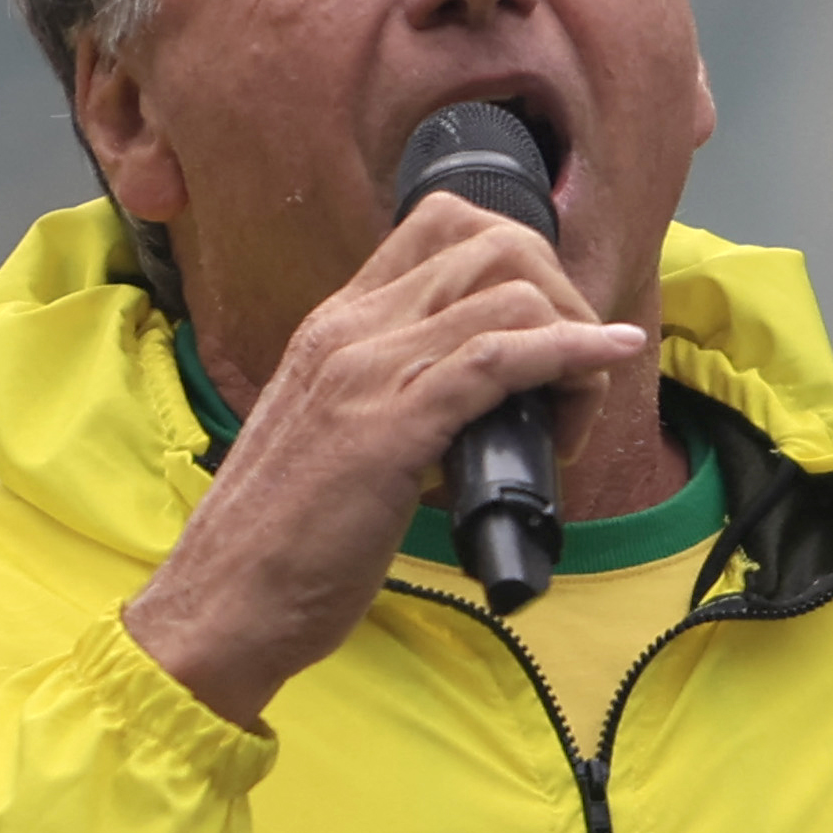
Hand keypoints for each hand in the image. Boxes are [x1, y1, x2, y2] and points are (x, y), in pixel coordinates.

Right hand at [123, 195, 654, 728]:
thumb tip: (479, 416)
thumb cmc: (285, 543)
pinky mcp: (389, 426)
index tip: (552, 333)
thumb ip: (399, 406)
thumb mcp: (343, 441)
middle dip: (562, 296)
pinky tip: (609, 360)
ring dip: (573, 343)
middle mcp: (349, 330)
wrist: (223, 603)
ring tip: (576, 418)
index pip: (443, 229)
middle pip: (491, 244)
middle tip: (576, 380)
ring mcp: (366, 371)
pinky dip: (571, 353)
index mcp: (336, 327)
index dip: (522, 264)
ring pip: (507, 294)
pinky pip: (499, 358)